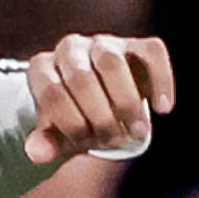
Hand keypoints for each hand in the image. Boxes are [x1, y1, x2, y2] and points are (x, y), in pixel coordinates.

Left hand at [24, 34, 175, 165]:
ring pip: (111, 61)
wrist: (105, 105)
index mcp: (43, 68)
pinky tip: (162, 108)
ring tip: (139, 132)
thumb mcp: (62, 135)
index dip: (72, 124)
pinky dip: (160, 81)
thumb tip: (36, 153)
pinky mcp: (137, 45)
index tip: (88, 143)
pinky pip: (152, 53)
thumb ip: (49, 142)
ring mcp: (103, 43)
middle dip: (100, 117)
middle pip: (81, 78)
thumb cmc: (79, 120)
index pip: (52, 93)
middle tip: (116, 140)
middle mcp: (70, 49)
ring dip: (127, 103)